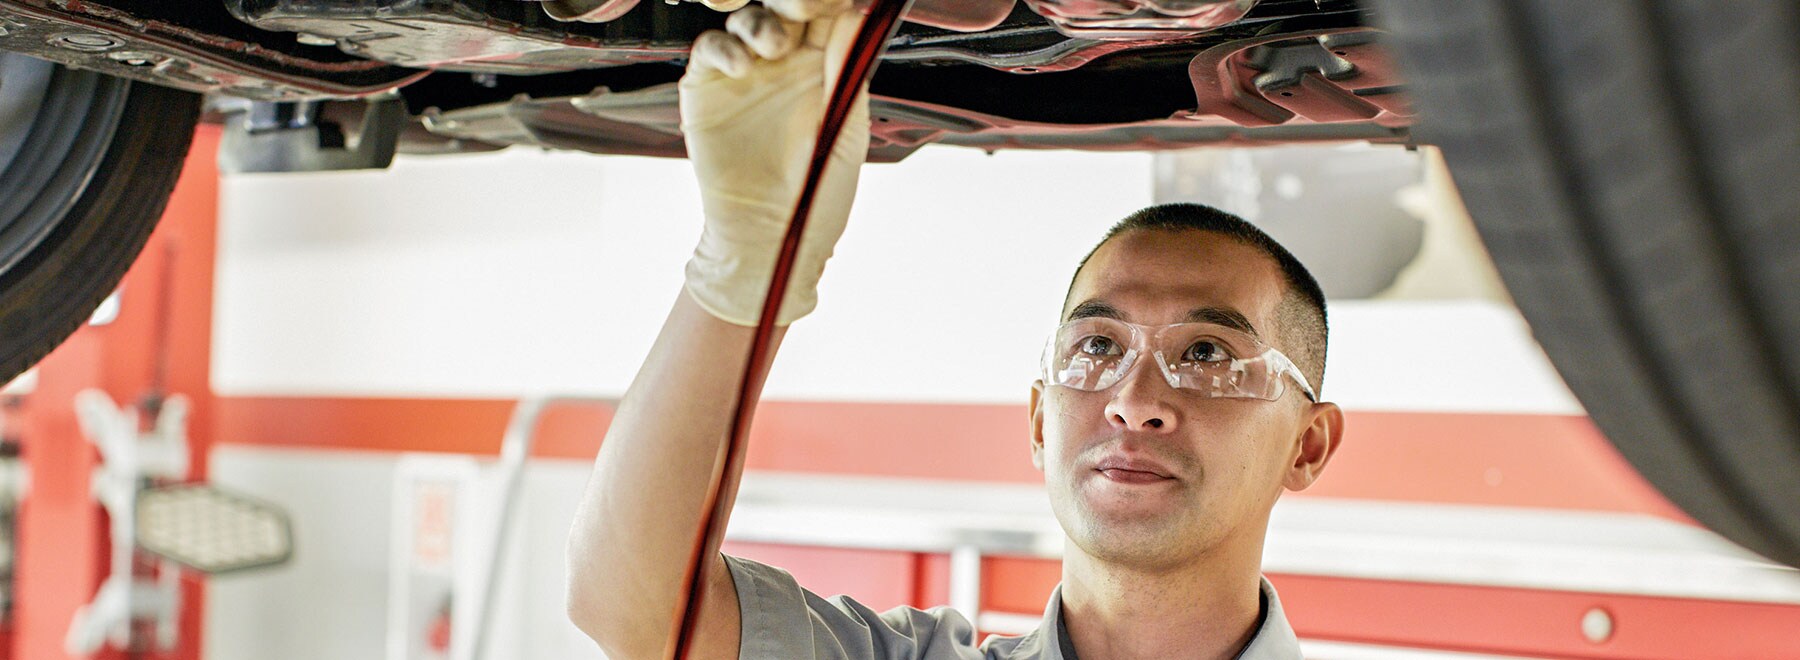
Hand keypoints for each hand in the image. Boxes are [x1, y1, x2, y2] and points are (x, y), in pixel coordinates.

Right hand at [680, 0, 870, 325]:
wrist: (771, 239)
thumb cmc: (816, 196)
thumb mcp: (845, 131)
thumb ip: (847, 72)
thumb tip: (855, 16)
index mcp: (824, 68)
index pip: (827, 14)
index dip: (829, 2)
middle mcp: (784, 63)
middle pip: (784, 6)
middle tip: (803, 6)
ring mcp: (745, 73)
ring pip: (747, 18)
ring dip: (760, 20)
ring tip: (774, 45)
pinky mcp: (707, 88)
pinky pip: (709, 49)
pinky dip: (723, 47)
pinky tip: (742, 67)